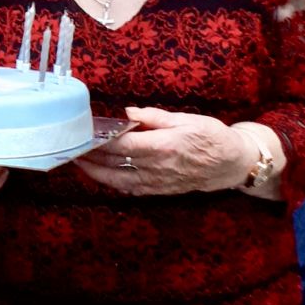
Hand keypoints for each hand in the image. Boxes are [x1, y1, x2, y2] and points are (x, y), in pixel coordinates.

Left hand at [75, 106, 252, 195]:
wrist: (234, 163)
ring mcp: (158, 183)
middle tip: (69, 147)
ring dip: (96, 172)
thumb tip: (126, 114)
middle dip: (90, 156)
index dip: (99, 141)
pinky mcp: (161, 191)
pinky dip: (113, 183)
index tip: (82, 133)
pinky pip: (131, 189)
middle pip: (115, 164)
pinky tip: (101, 175)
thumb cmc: (211, 135)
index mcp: (163, 147)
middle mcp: (158, 168)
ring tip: (78, 162)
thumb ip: (154, 117)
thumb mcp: (185, 119)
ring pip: (119, 180)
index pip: (122, 145)